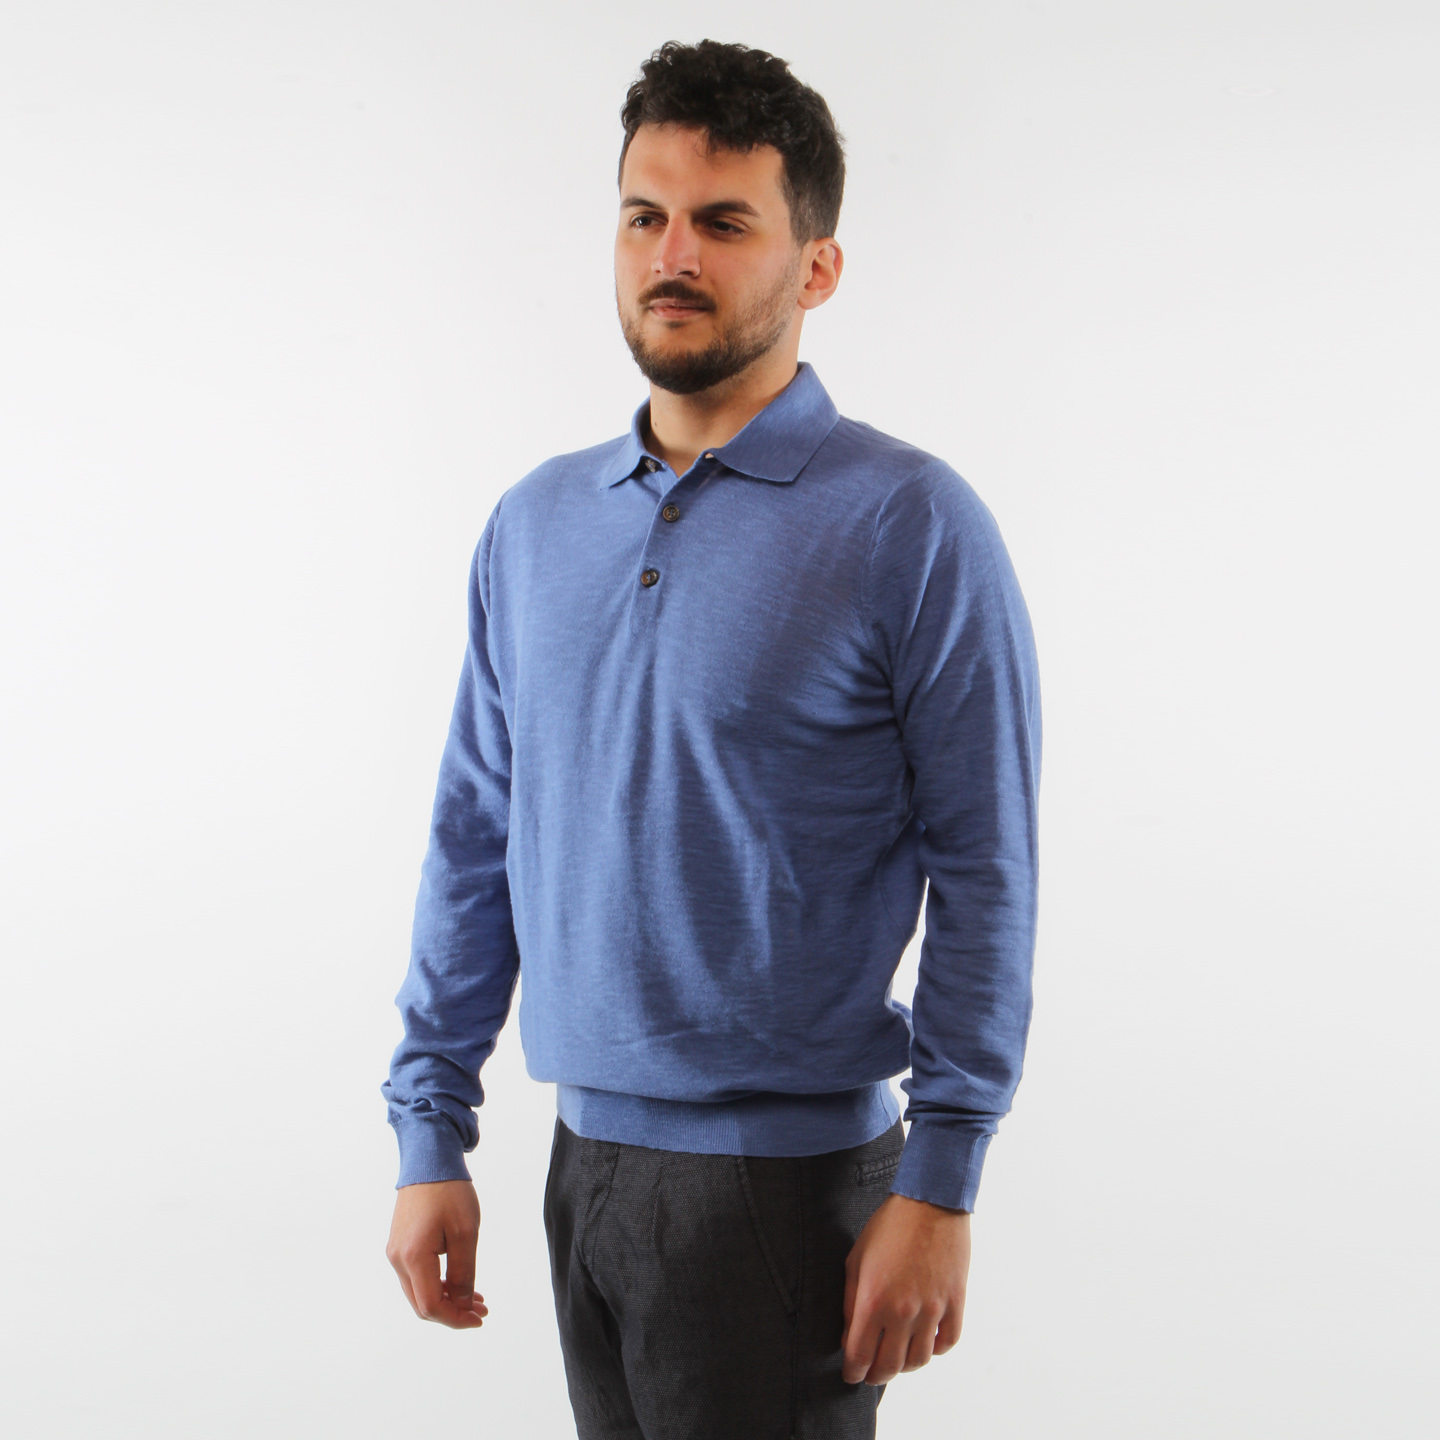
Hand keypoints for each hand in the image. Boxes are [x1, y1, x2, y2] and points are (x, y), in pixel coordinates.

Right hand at [386, 1179, 488, 1328]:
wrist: (428, 1159)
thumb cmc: (449, 1191)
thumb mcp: (465, 1232)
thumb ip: (464, 1272)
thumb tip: (463, 1304)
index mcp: (413, 1257)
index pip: (431, 1306)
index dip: (456, 1319)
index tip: (480, 1318)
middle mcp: (398, 1259)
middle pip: (422, 1304)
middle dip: (452, 1313)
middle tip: (481, 1310)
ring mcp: (396, 1252)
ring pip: (419, 1292)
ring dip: (446, 1300)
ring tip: (475, 1299)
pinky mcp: (400, 1244)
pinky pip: (416, 1276)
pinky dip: (437, 1285)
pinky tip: (458, 1283)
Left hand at [841, 1193, 969, 1384]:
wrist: (929, 1202)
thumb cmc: (888, 1227)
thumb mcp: (856, 1259)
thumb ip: (849, 1302)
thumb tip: (848, 1336)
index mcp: (873, 1300)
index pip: (859, 1355)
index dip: (852, 1371)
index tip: (851, 1373)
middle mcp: (903, 1311)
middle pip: (889, 1366)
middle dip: (875, 1375)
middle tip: (870, 1373)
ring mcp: (932, 1309)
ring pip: (919, 1360)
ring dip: (904, 1365)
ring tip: (896, 1358)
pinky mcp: (955, 1302)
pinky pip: (946, 1342)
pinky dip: (935, 1349)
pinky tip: (924, 1342)